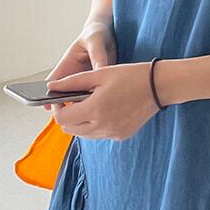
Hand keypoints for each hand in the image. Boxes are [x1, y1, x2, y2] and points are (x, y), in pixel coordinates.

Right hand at [43, 19, 116, 113]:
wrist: (109, 33)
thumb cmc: (96, 34)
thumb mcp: (95, 41)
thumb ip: (97, 56)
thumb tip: (100, 70)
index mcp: (67, 65)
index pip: (54, 83)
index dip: (49, 95)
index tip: (48, 106)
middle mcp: (75, 76)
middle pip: (66, 95)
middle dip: (69, 105)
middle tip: (74, 114)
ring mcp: (87, 82)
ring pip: (82, 98)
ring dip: (85, 104)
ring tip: (92, 112)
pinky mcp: (99, 84)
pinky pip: (97, 96)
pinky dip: (99, 101)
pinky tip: (107, 106)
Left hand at [45, 62, 161, 140]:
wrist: (159, 86)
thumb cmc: (130, 75)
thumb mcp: (99, 74)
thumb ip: (72, 82)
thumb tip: (51, 87)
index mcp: (94, 109)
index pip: (62, 119)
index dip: (58, 108)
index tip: (63, 98)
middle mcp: (102, 126)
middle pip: (70, 129)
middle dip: (68, 116)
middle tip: (75, 100)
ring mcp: (112, 133)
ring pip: (84, 134)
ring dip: (80, 122)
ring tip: (91, 104)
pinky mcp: (121, 136)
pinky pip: (99, 135)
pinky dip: (96, 125)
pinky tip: (106, 110)